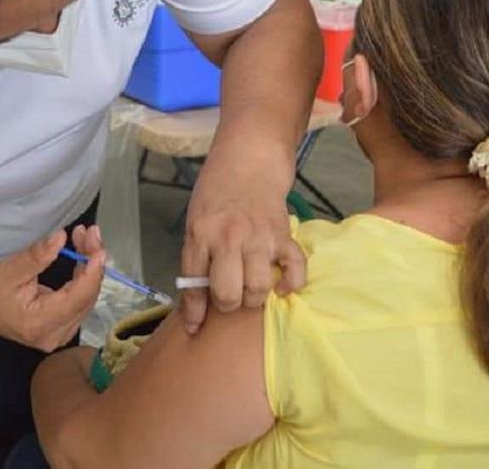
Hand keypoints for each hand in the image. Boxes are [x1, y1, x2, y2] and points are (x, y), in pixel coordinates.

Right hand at [0, 226, 105, 351]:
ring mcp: (61, 335)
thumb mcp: (12, 269)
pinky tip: (84, 256)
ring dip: (91, 267)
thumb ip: (38, 255)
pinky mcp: (64, 328)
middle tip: (89, 233)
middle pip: (87, 296)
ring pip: (88, 297)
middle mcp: (55, 335)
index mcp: (40, 323)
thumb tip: (60, 238)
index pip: (77, 297)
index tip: (98, 247)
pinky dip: (85, 277)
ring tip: (85, 238)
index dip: (92, 272)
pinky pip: (82, 300)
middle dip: (92, 262)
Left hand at [180, 148, 306, 333]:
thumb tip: (198, 302)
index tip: (195, 328)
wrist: (249, 160)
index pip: (194, 283)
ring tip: (251, 289)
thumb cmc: (217, 193)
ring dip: (255, 297)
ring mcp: (259, 236)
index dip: (194, 312)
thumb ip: (198, 257)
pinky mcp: (283, 235)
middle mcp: (229, 237)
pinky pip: (294, 269)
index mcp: (201, 234)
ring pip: (259, 288)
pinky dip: (290, 284)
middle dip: (228, 304)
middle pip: (229, 294)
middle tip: (229, 297)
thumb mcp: (196, 222)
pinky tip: (281, 285)